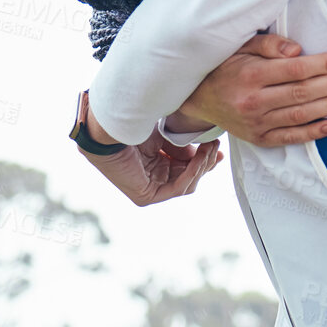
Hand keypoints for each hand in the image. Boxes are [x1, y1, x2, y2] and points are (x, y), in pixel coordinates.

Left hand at [82, 124, 223, 206]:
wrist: (110, 131)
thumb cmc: (131, 129)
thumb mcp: (165, 138)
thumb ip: (183, 147)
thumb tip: (205, 151)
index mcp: (156, 165)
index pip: (186, 168)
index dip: (203, 159)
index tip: (216, 146)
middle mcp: (153, 179)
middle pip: (190, 177)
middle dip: (205, 162)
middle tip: (215, 146)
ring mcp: (149, 190)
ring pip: (187, 184)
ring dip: (201, 166)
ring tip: (208, 148)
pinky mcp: (146, 197)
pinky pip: (177, 188)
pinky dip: (191, 173)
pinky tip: (198, 158)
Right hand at [179, 33, 326, 146]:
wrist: (198, 99)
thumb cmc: (226, 66)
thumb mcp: (241, 47)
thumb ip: (269, 45)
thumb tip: (298, 50)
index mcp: (250, 74)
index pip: (296, 69)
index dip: (325, 64)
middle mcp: (253, 101)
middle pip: (303, 93)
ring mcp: (256, 123)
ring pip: (300, 115)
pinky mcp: (258, 139)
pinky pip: (288, 137)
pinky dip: (311, 133)